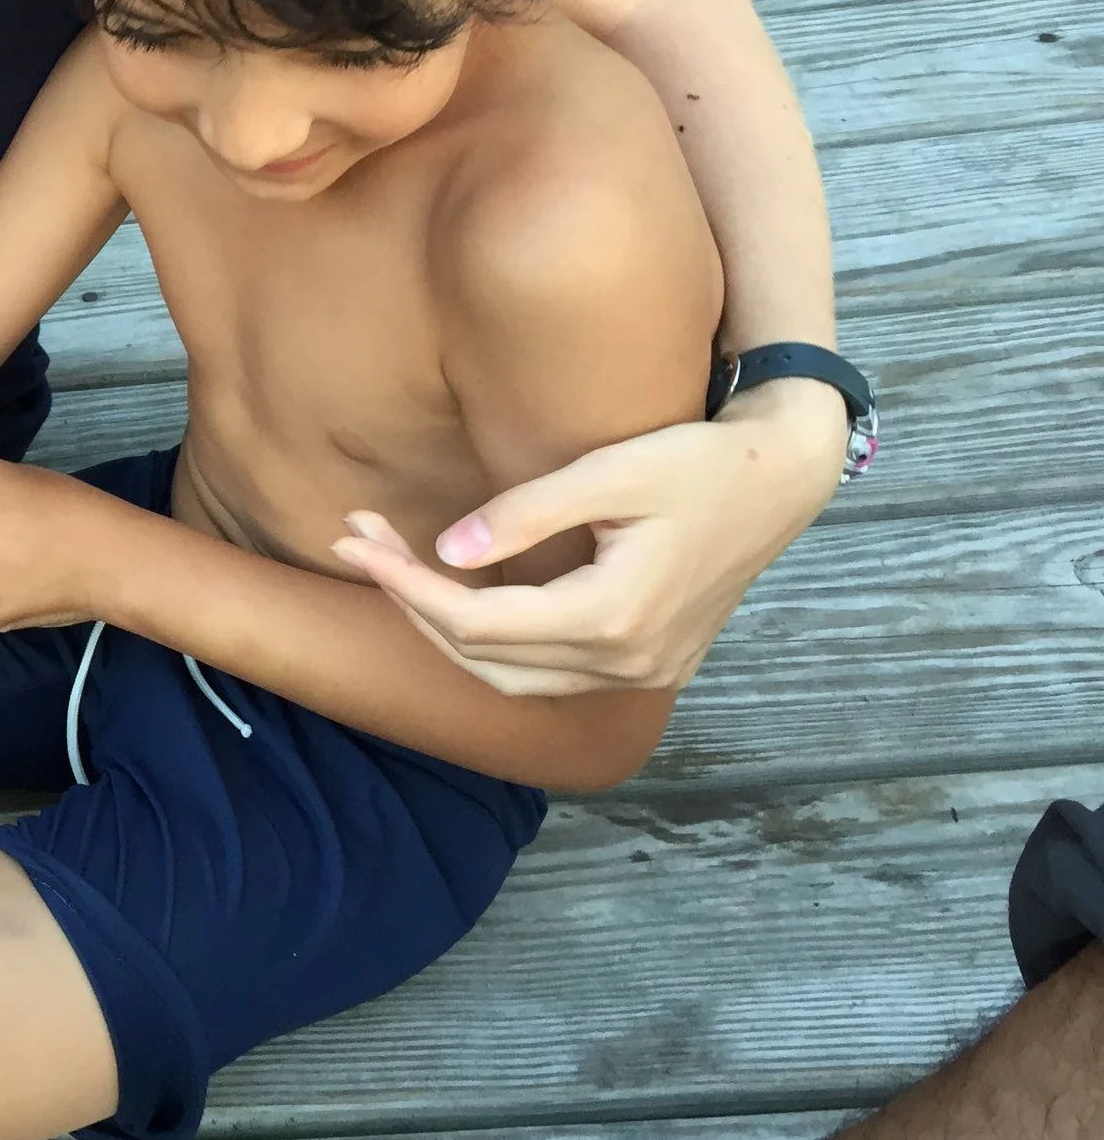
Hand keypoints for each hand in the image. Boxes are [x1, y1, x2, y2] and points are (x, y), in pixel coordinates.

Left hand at [331, 381, 847, 693]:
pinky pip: (546, 674)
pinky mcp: (646, 665)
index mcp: (614, 617)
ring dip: (445, 628)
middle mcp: (625, 663)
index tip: (356, 536)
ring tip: (394, 566)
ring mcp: (639, 674)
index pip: (476, 621)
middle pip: (483, 657)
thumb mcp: (611, 471)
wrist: (783, 480)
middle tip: (359, 539)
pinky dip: (494, 643)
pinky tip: (458, 594)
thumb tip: (448, 551)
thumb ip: (526, 513)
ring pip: (510, 678)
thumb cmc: (700, 461)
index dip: (404, 583)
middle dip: (410, 600)